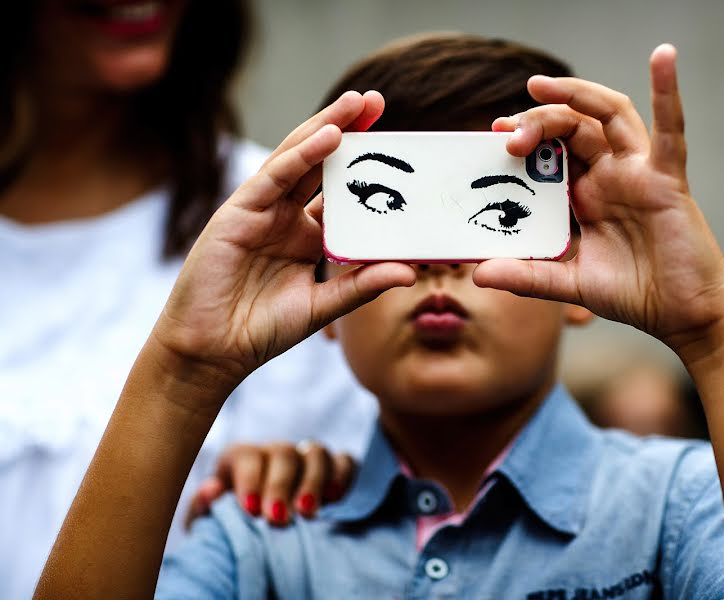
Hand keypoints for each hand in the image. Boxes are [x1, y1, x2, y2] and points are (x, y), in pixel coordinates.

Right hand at [150, 91, 415, 398]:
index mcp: (307, 235)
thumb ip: (362, 285)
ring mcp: (260, 211)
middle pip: (320, 164)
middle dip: (347, 130)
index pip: (340, 191)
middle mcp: (285, 216)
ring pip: (296, 159)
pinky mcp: (237, 213)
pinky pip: (273, 178)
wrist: (212, 351)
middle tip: (377, 100)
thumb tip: (410, 270)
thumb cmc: (264, 329)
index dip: (364, 167)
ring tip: (356, 103)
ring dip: (325, 127)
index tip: (398, 145)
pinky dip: (299, 155)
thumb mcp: (324, 306)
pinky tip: (327, 136)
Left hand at [184, 441, 356, 527]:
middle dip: (281, 485)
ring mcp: (306, 457)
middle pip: (283, 453)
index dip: (250, 480)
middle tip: (279, 518)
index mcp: (241, 458)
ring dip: (313, 482)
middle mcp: (275, 452)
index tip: (251, 511)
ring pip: (315, 453)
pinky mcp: (334, 467)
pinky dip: (341, 476)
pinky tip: (335, 499)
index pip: (247, 455)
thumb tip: (209, 490)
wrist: (260, 530)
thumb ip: (204, 507)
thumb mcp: (209, 520)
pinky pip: (343, 461)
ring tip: (308, 513)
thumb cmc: (231, 524)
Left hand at [475, 45, 723, 360]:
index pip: (550, 152)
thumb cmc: (632, 294)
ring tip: (538, 86)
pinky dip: (668, 92)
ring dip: (576, 95)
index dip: (524, 138)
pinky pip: (671, 131)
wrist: (681, 316)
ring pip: (608, 116)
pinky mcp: (668, 180)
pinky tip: (663, 57)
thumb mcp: (567, 284)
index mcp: (585, 195)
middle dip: (537, 121)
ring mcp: (639, 173)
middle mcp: (610, 176)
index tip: (492, 136)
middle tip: (505, 131)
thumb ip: (526, 276)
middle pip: (571, 127)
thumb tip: (479, 275)